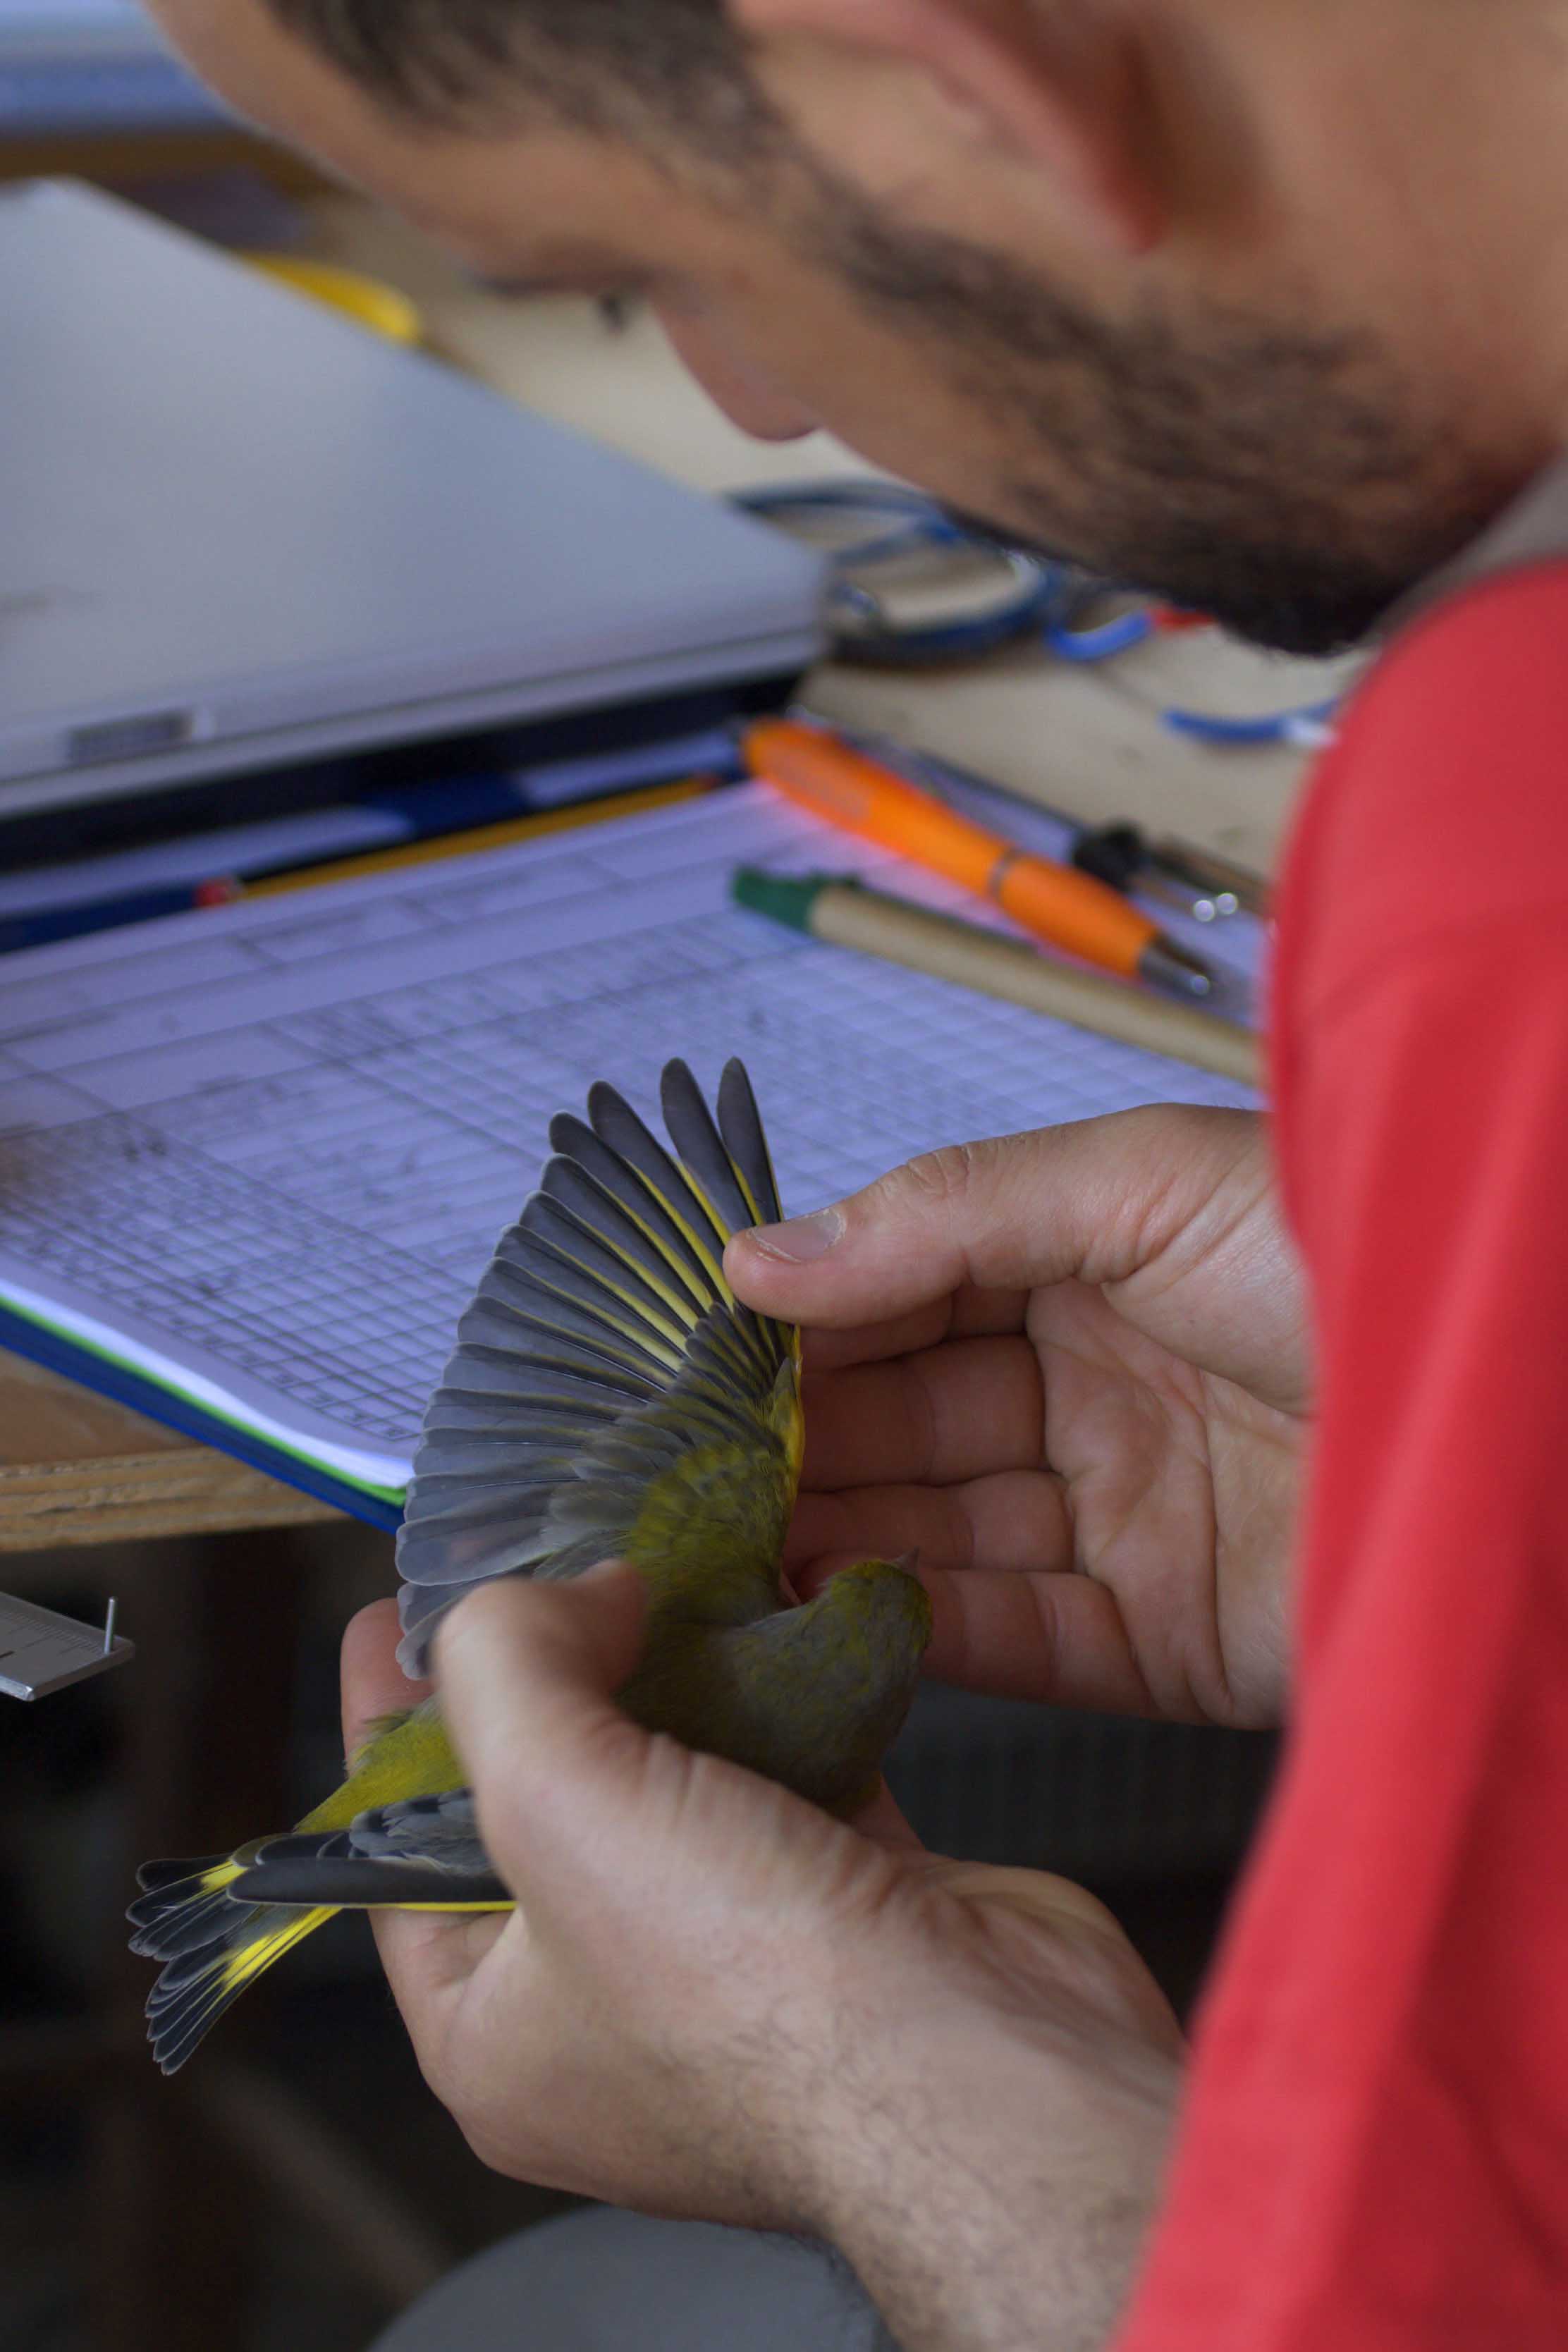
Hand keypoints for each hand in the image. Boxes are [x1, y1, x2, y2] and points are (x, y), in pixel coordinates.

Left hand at [344, 1576, 1180, 2347]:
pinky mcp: (844, 1908)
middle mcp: (605, 2012)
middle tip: (547, 1560)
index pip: (394, 1856)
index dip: (388, 1725)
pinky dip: (785, 1696)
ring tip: (658, 1556)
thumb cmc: (745, 1983)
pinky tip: (777, 1604)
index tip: (393, 1610)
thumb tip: (569, 1593)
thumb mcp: (553, 1801)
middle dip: (548, 1681)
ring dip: (672, 1673)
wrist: (985, 2066)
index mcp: (494, 2034)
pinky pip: (790, 1776)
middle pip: (542, 1807)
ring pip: (673, 1783)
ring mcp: (733, 1964)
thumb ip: (507, 1666)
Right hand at [727, 1106, 1308, 1728]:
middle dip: (797, 1443)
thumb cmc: (1357, 1251)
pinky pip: (1017, 1636)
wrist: (1527, 1416)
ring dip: (834, 1541)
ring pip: (941, 1535)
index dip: (802, 1319)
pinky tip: (830, 1613)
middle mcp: (1097, 1387)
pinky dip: (920, 1629)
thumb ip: (947, 1215)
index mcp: (1091, 1259)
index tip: (692, 1353)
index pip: (906, 1289)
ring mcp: (1127, 1517)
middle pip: (908, 1421)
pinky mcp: (1164, 1639)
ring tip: (722, 1550)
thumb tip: (757, 1255)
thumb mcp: (1143, 1181)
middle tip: (680, 1472)